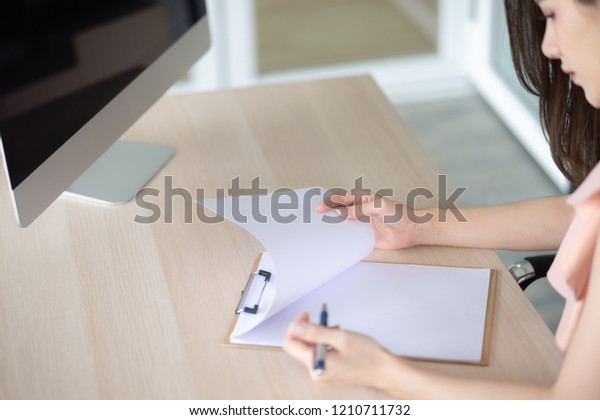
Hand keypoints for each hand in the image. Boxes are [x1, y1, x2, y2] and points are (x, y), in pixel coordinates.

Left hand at [283, 312, 402, 389]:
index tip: (306, 315)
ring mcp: (322, 372)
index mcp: (315, 365)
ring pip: (310, 347)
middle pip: (300, 345)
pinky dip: (325, 341)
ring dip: (318, 334)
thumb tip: (296, 327)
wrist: (385, 371)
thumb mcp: (340, 338)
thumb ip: (315, 332)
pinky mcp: (329, 370)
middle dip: (309, 329)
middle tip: (322, 320)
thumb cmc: (368, 357)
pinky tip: (337, 337)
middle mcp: (316, 371)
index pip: (291, 343)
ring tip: (334, 329)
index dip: (296, 326)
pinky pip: (319, 352)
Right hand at [317, 191, 420, 249]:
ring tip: (320, 231)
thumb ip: (361, 209)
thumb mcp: (379, 207)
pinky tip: (334, 243)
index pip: (342, 198)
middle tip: (314, 218)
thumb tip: (342, 213)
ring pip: (343, 224)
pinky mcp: (364, 237)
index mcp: (362, 199)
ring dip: (333, 227)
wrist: (411, 231)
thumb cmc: (399, 214)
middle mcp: (360, 211)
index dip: (330, 202)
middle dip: (327, 213)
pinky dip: (342, 240)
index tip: (320, 208)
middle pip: (339, 211)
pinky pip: (350, 238)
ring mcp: (361, 224)